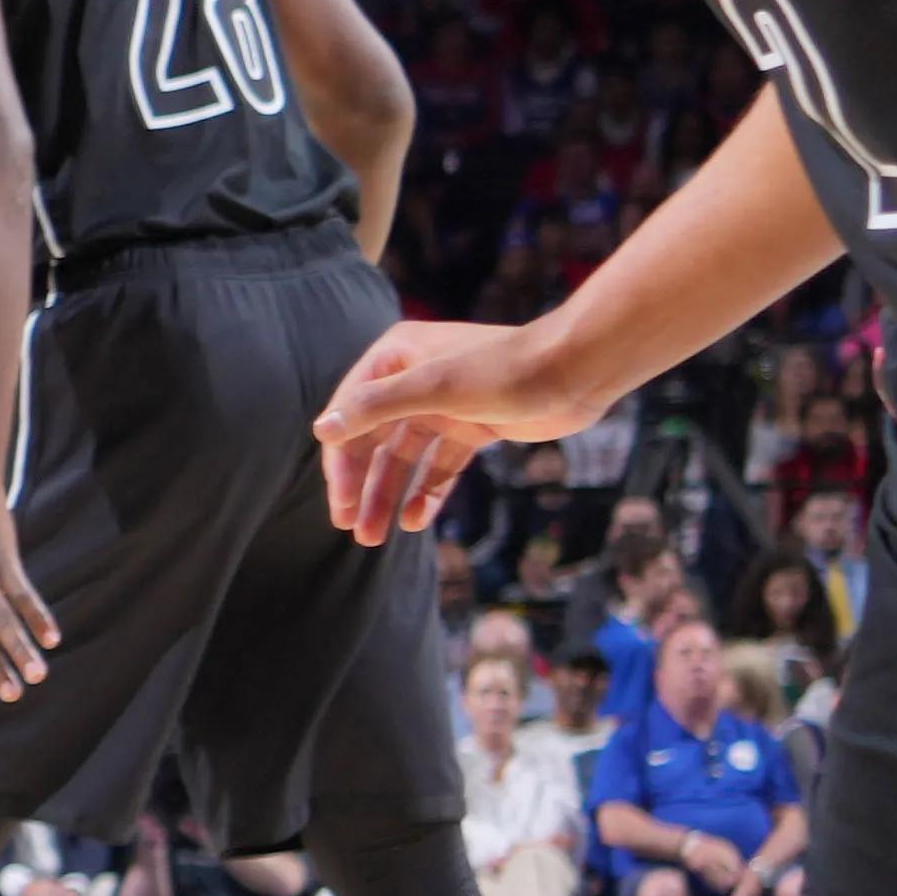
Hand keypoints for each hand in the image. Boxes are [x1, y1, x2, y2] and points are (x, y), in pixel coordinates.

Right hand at [313, 312, 579, 548]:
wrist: (574, 371)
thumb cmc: (503, 369)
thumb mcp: (433, 387)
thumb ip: (375, 407)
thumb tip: (322, 430)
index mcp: (395, 357)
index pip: (352, 413)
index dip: (341, 460)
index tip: (340, 503)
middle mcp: (413, 379)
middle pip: (375, 439)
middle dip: (363, 485)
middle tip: (352, 528)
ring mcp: (444, 406)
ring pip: (406, 459)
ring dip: (390, 495)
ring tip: (374, 537)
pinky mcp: (472, 428)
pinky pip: (440, 467)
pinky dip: (428, 493)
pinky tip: (416, 520)